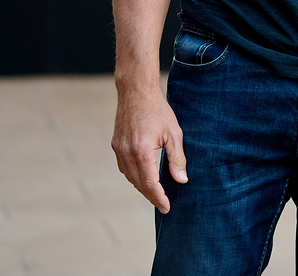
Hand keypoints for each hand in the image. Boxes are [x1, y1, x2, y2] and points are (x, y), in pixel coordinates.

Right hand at [111, 87, 187, 212]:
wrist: (136, 90)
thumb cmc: (158, 109)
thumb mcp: (174, 133)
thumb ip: (177, 159)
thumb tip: (181, 180)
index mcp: (142, 151)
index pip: (150, 184)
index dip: (159, 198)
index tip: (167, 207)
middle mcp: (127, 153)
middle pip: (139, 183)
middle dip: (151, 196)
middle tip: (163, 203)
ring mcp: (119, 149)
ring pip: (130, 177)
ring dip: (142, 186)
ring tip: (155, 191)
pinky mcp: (116, 144)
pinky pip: (124, 167)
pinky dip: (134, 175)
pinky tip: (143, 175)